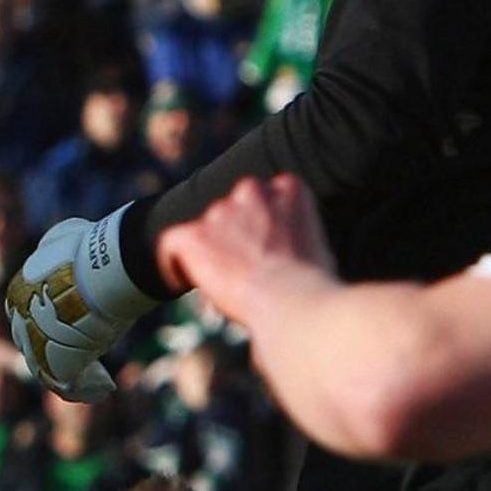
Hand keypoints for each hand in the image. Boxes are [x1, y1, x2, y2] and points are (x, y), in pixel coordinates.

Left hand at [4, 205, 157, 400]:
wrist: (98, 268)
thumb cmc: (89, 251)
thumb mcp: (67, 238)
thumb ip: (61, 247)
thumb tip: (73, 242)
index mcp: (19, 292)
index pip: (29, 314)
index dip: (52, 324)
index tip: (78, 328)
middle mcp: (19, 321)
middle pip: (34, 343)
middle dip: (60, 351)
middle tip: (89, 356)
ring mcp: (34, 345)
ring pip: (48, 368)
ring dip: (75, 374)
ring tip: (102, 379)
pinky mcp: (52, 364)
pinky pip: (65, 385)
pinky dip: (85, 388)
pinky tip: (106, 386)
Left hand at [155, 176, 328, 322]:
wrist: (292, 302)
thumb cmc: (314, 289)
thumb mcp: (318, 250)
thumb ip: (293, 238)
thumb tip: (281, 257)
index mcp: (288, 189)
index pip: (265, 199)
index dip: (258, 227)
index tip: (260, 252)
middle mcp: (252, 190)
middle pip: (232, 213)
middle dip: (233, 239)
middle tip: (241, 273)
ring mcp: (221, 211)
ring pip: (205, 231)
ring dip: (210, 254)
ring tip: (223, 287)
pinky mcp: (194, 235)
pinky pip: (172, 244)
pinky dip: (173, 264)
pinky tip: (182, 283)